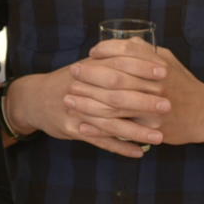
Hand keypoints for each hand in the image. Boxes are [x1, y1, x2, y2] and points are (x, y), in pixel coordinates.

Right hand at [5, 64, 161, 157]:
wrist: (34, 98)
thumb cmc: (69, 80)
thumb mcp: (88, 65)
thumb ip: (113, 58)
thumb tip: (146, 50)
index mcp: (89, 68)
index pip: (118, 64)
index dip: (142, 67)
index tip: (165, 72)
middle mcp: (82, 88)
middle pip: (116, 94)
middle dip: (144, 101)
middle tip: (168, 106)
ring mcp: (77, 110)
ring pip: (110, 122)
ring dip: (136, 130)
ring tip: (160, 136)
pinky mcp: (72, 129)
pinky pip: (99, 140)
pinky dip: (120, 148)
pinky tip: (139, 152)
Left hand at [81, 40, 203, 147]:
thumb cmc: (183, 84)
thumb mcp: (168, 60)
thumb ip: (145, 51)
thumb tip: (122, 42)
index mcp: (159, 65)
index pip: (126, 52)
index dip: (105, 51)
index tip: (91, 53)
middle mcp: (155, 85)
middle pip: (114, 78)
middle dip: (90, 75)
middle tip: (73, 73)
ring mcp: (152, 108)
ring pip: (112, 105)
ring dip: (87, 102)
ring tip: (69, 99)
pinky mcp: (150, 128)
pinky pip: (119, 129)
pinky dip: (98, 128)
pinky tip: (81, 125)